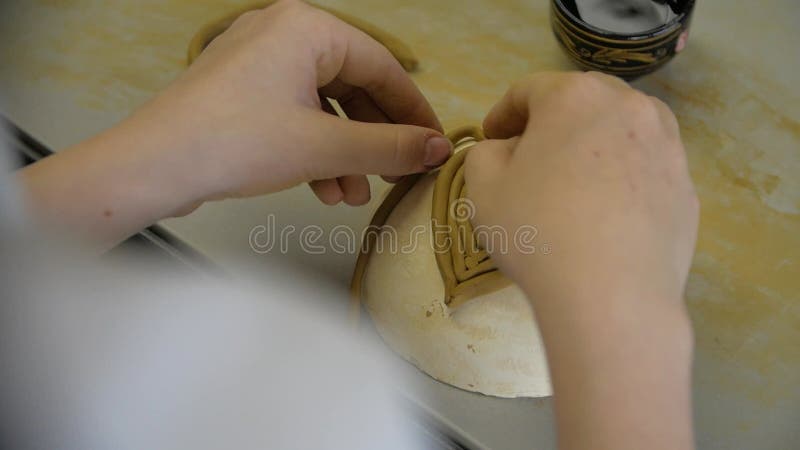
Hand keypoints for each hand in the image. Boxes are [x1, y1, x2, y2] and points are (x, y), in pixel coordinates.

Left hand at [18, 0, 450, 250]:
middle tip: (395, 177)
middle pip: (352, 87)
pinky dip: (313, 151)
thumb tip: (441, 149)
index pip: (382, 67)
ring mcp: (258, 61)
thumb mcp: (324, 147)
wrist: (152, 167)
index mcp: (308, 28)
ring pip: (323, 107)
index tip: (436, 148)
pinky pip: (294, 115)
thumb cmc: (240, 143)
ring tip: (353, 197)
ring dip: (344, 155)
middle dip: (373, 141)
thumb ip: (389, 147)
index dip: (414, 112)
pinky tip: (323, 190)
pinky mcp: (240, 91)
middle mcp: (283, 33)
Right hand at [466, 71, 697, 307]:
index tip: (491, 139)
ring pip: (621, 131)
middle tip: (530, 157)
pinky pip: (645, 170)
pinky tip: (606, 215)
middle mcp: (629, 108)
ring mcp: (668, 146)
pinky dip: (623, 179)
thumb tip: (507, 150)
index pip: (529, 90)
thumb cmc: (538, 230)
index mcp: (575, 97)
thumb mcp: (483, 187)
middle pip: (582, 101)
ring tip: (575, 181)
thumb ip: (484, 153)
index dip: (502, 114)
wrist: (612, 294)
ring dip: (593, 145)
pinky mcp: (687, 187)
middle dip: (551, 124)